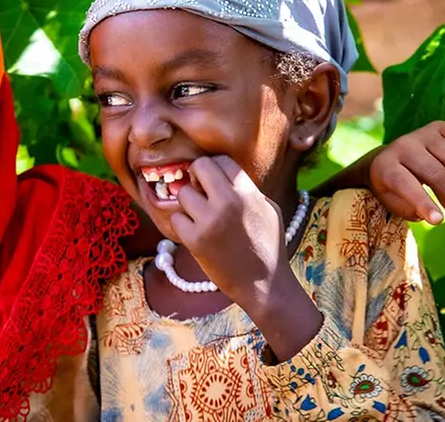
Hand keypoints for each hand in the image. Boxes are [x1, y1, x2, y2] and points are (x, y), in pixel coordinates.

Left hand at [172, 156, 284, 300]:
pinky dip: (183, 225)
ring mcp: (209, 221)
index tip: (214, 181)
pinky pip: (176, 218)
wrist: (264, 284)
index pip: (221, 159)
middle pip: (199, 166)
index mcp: (248, 192)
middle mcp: (228, 202)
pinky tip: (196, 233)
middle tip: (201, 191)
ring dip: (189, 203)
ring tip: (201, 217)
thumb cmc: (268, 245)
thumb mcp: (267, 208)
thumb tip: (222, 173)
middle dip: (197, 176)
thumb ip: (246, 188)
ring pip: (183, 192)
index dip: (216, 169)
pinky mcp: (195, 240)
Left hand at [369, 122, 444, 233]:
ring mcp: (423, 134)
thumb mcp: (392, 202)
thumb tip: (435, 216)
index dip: (423, 202)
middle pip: (436, 175)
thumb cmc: (392, 188)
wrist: (389, 158)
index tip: (438, 222)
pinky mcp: (440, 126)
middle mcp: (403, 146)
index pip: (404, 183)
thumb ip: (410, 210)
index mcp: (385, 166)